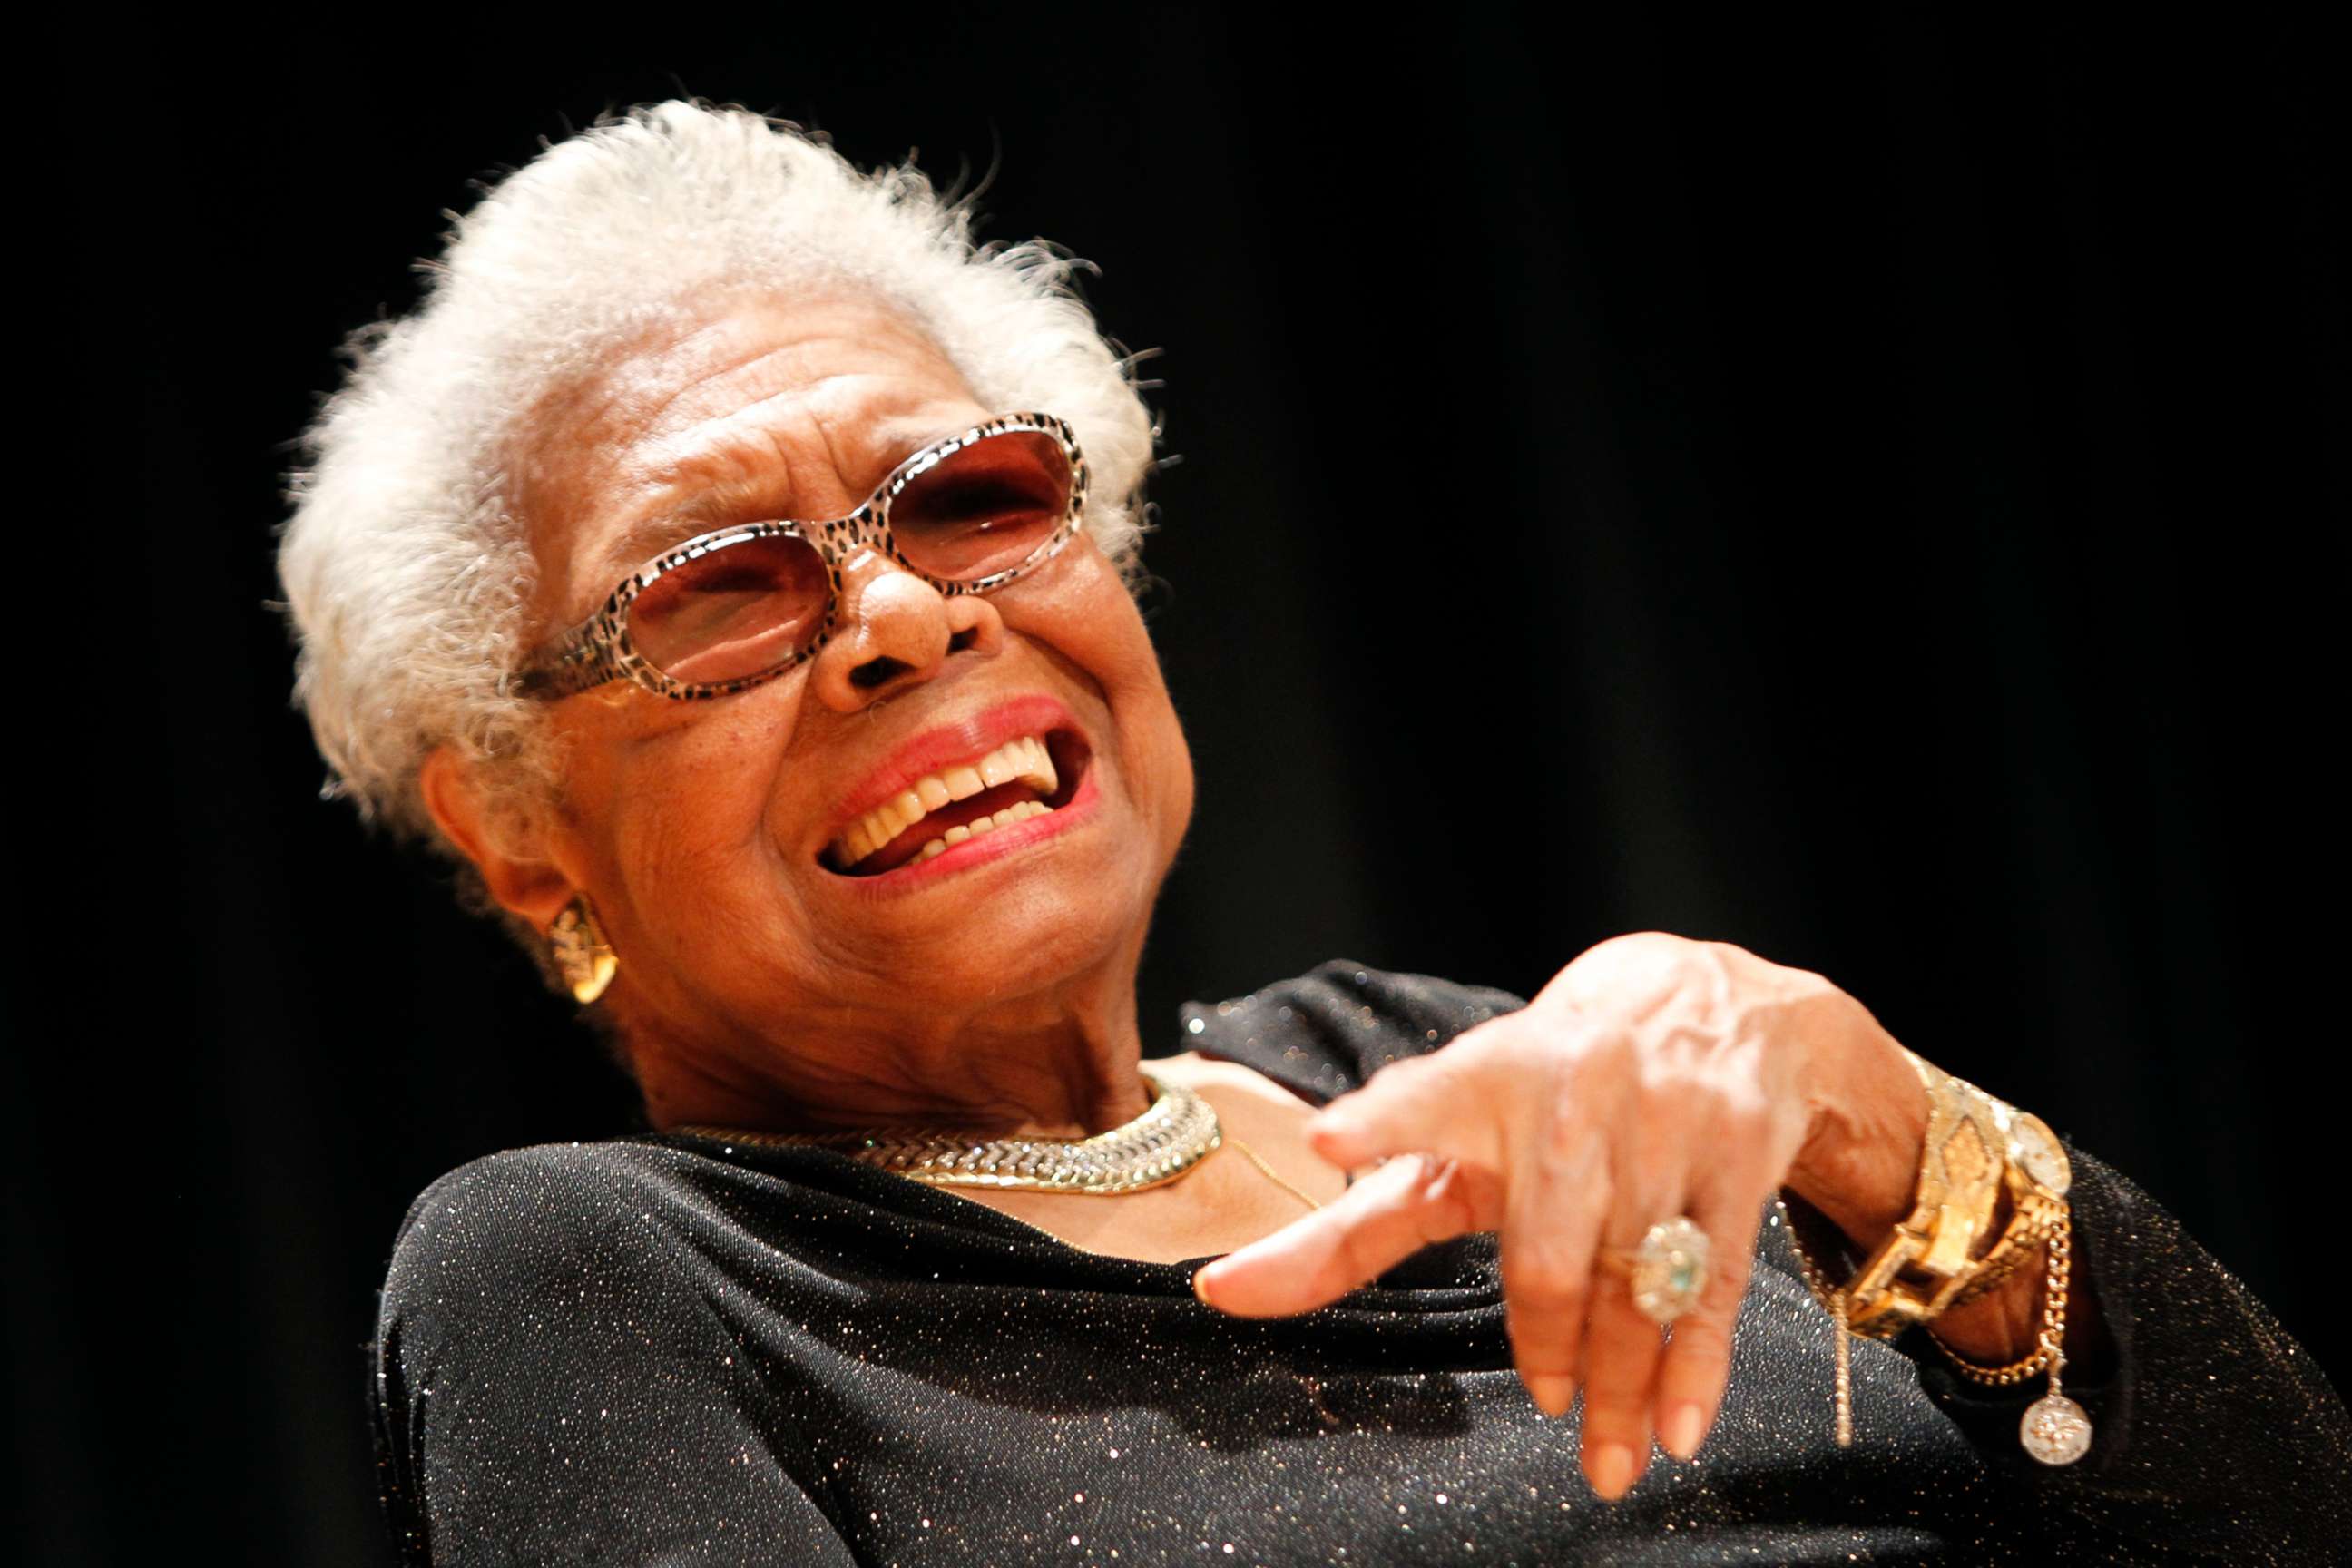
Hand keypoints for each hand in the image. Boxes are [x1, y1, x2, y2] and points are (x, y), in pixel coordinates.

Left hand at [1190, 933, 1932, 1500]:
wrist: (1703, 999)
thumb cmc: (1542, 1093)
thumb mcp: (1449, 1137)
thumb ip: (1344, 1226)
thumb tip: (1219, 1292)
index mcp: (1480, 1080)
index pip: (1421, 1099)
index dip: (1376, 1119)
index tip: (1329, 1137)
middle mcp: (1567, 1094)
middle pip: (1547, 1247)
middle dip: (1548, 1341)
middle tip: (1550, 1407)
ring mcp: (1660, 1121)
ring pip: (1632, 1276)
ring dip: (1624, 1380)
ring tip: (1608, 1459)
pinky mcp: (1735, 1151)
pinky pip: (1714, 1278)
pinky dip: (1697, 1361)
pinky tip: (1677, 1427)